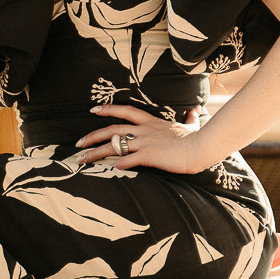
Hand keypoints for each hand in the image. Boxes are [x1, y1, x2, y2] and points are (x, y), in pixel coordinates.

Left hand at [76, 104, 205, 174]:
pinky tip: (106, 170)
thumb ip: (190, 118)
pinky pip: (127, 161)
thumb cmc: (197, 138)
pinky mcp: (148, 156)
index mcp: (151, 122)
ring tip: (81, 159)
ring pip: (114, 146)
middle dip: (92, 135)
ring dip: (95, 153)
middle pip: (112, 129)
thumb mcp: (191, 126)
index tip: (93, 110)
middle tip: (78, 143)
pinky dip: (115, 165)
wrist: (201, 146)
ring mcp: (145, 142)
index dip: (108, 109)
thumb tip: (194, 111)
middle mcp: (144, 130)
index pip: (125, 111)